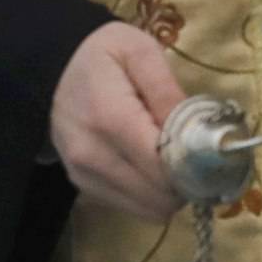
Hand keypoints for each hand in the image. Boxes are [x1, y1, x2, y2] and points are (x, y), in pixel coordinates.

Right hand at [49, 24, 186, 220]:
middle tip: (197, 153)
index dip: (195, 165)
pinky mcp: (83, 186)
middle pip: (158, 198)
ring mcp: (84, 176)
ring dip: (170, 192)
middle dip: (187, 182)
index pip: (164, 169)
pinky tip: (151, 163)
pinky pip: (130, 206)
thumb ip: (168, 91)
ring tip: (174, 157)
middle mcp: (93, 157)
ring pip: (147, 210)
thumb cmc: (102, 52)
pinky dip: (149, 193)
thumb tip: (197, 132)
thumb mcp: (140, 51)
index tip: (209, 148)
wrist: (51, 65)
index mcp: (110, 118)